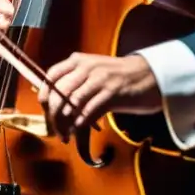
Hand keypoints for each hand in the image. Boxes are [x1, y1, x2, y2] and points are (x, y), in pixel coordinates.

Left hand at [39, 53, 161, 141]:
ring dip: (65, 123)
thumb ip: (75, 80)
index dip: (44, 94)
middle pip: (60, 92)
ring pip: (72, 104)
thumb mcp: (94, 70)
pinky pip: (89, 111)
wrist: (150, 75)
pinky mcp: (112, 93)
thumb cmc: (119, 76)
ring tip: (65, 135)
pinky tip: (77, 131)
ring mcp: (100, 79)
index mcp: (79, 60)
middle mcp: (87, 67)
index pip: (52, 75)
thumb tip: (55, 103)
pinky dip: (80, 123)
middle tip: (55, 129)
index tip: (44, 110)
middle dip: (53, 114)